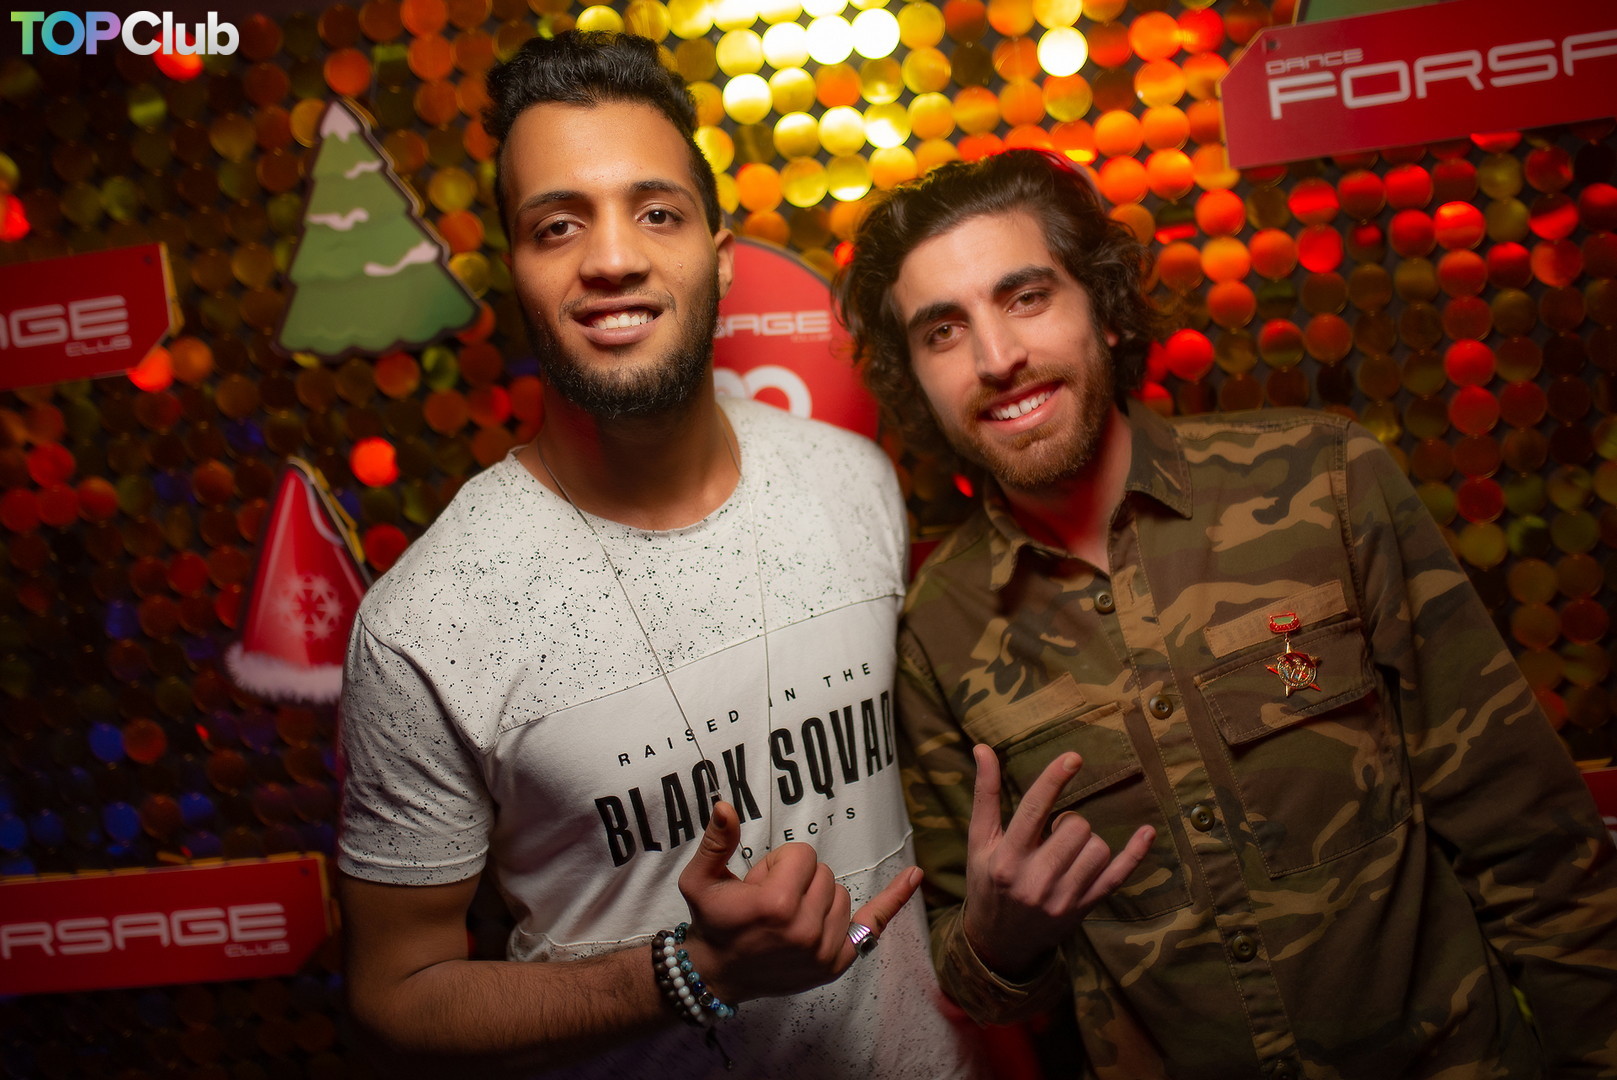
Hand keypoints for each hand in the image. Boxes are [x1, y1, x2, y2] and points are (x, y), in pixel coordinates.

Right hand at [676, 801, 921, 1001]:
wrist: (718, 974)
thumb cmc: (711, 922)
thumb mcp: (699, 880)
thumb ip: (716, 842)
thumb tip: (725, 806)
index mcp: (776, 905)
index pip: (802, 855)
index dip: (778, 864)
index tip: (758, 883)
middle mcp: (804, 929)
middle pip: (823, 873)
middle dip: (797, 879)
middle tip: (768, 902)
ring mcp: (823, 950)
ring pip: (840, 894)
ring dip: (817, 896)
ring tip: (786, 917)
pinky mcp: (836, 963)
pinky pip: (872, 924)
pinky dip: (894, 900)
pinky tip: (914, 875)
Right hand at [963, 744, 1153, 977]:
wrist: (998, 942)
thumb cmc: (987, 882)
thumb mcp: (978, 842)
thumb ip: (984, 795)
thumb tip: (983, 748)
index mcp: (1006, 858)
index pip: (1033, 810)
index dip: (1054, 780)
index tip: (1074, 757)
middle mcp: (1035, 880)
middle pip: (1075, 827)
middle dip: (1068, 822)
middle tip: (1052, 834)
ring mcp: (1063, 898)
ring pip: (1097, 848)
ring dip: (1086, 841)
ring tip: (1065, 852)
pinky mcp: (1083, 909)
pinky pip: (1118, 876)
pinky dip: (1135, 853)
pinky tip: (1147, 832)